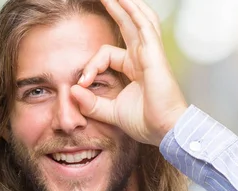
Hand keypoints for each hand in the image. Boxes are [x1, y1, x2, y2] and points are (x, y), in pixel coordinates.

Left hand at [71, 0, 187, 145]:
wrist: (166, 130)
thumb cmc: (146, 123)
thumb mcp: (111, 112)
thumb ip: (91, 103)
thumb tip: (72, 90)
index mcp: (135, 68)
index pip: (106, 54)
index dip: (91, 66)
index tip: (82, 83)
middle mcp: (143, 57)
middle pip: (127, 25)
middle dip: (114, 8)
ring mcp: (150, 53)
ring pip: (137, 19)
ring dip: (124, 4)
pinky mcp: (155, 54)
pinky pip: (143, 25)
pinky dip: (133, 11)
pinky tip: (123, 0)